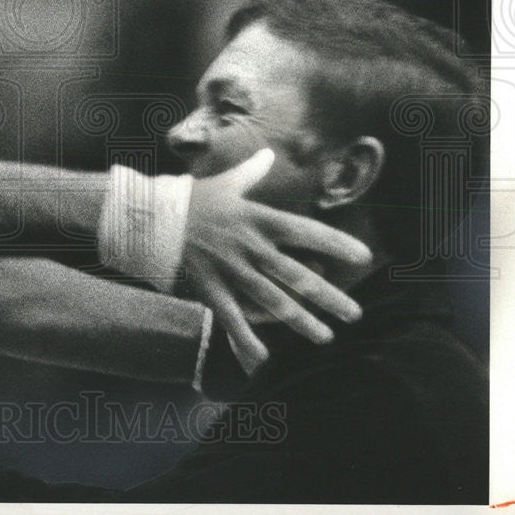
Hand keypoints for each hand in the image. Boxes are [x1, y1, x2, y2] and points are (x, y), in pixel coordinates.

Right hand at [182, 149, 370, 370]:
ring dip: (302, 322)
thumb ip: (250, 172)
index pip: (307, 231)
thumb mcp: (225, 183)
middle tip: (355, 314)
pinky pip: (233, 319)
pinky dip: (247, 341)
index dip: (337, 244)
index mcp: (258, 218)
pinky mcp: (210, 288)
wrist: (150, 216)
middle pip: (298, 275)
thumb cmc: (191, 199)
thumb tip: (266, 153)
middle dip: (330, 297)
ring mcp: (231, 270)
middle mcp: (251, 246)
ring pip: (274, 301)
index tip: (364, 257)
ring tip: (325, 337)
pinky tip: (264, 360)